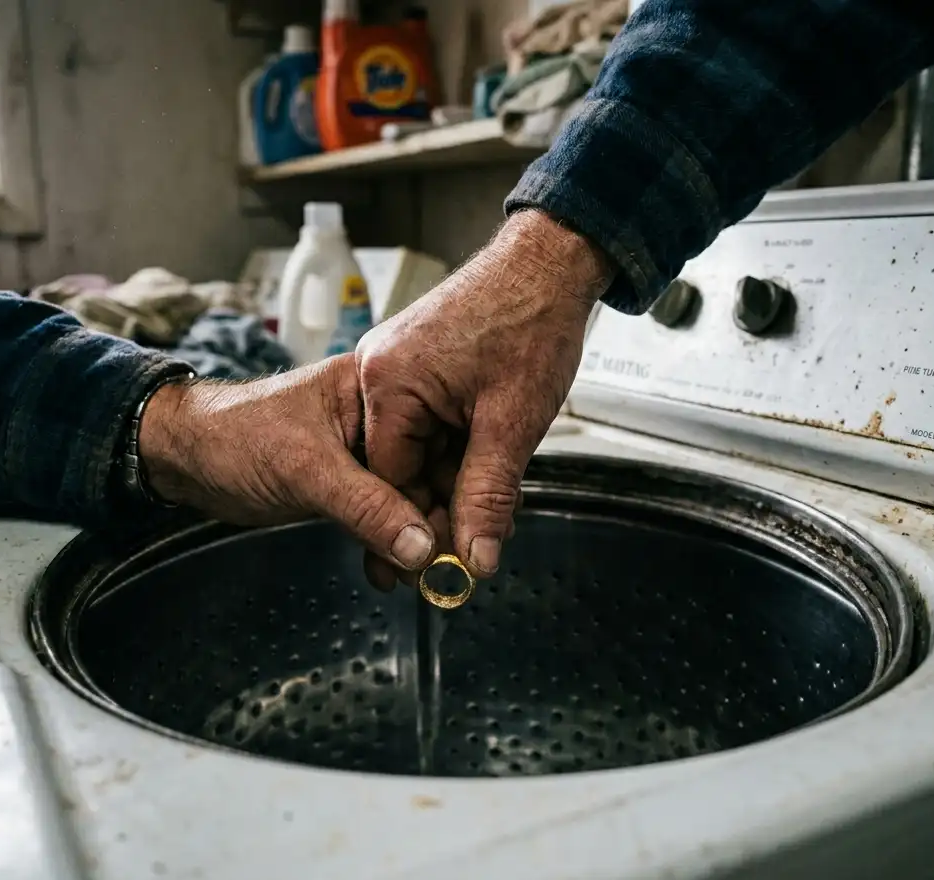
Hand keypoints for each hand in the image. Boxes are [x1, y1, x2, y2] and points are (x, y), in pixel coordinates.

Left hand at [136, 355, 436, 570]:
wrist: (184, 459)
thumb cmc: (233, 437)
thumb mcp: (308, 471)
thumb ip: (368, 508)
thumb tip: (421, 546)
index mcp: (375, 391)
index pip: (436, 435)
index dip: (457, 483)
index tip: (472, 529)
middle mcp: (377, 420)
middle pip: (431, 470)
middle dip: (443, 519)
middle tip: (454, 564)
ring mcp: (363, 455)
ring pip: (411, 498)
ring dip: (420, 538)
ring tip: (429, 576)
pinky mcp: (347, 485)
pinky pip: (385, 516)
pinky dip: (393, 544)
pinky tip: (397, 569)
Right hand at [355, 209, 612, 588]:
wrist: (552, 262)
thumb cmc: (531, 320)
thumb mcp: (511, 424)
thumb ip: (487, 496)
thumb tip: (473, 556)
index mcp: (387, 385)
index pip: (388, 480)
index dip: (419, 525)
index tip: (442, 564)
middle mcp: (381, 373)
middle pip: (400, 467)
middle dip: (441, 506)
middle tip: (474, 546)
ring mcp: (399, 366)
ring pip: (419, 450)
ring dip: (455, 481)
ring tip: (491, 512)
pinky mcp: (419, 364)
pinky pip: (429, 425)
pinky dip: (457, 451)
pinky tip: (486, 472)